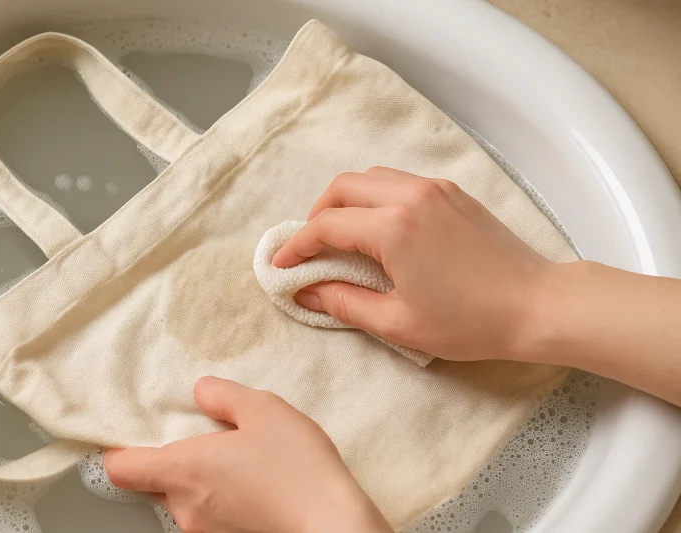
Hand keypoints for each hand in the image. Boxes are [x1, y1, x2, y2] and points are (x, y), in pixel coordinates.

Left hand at [104, 377, 391, 532]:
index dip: (118, 452)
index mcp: (183, 470)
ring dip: (202, 483)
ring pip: (185, 502)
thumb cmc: (297, 468)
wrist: (332, 523)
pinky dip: (222, 502)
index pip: (119, 469)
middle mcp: (185, 508)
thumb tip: (202, 391)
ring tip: (241, 464)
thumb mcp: (264, 410)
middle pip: (154, 485)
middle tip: (207, 441)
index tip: (128, 438)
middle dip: (173, 463)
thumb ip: (224, 396)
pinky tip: (255, 487)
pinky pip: (210, 518)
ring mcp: (205, 532)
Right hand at [272, 167, 554, 361]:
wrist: (538, 305)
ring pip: (372, 177)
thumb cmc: (470, 322)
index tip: (283, 265)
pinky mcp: (454, 193)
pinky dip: (376, 196)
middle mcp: (411, 196)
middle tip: (310, 246)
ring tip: (342, 235)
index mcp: (393, 228)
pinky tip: (381, 228)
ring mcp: (435, 189)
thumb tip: (308, 293)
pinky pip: (401, 181)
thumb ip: (345, 303)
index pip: (326, 225)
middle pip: (343, 186)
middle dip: (317, 213)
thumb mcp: (398, 323)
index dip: (297, 245)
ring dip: (347, 200)